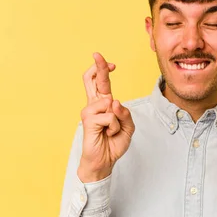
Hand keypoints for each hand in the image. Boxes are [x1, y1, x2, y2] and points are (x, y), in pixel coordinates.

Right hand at [77, 52, 134, 181]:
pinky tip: (107, 134)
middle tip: (97, 54)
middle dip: (98, 67)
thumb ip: (125, 113)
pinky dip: (114, 127)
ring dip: (118, 120)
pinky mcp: (88, 120)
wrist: (104, 161)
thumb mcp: (128, 127)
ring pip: (110, 103)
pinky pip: (110, 117)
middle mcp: (94, 105)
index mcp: (103, 103)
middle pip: (93, 81)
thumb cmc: (113, 143)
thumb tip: (114, 102)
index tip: (111, 64)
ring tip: (111, 131)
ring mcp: (89, 112)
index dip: (103, 71)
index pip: (100, 83)